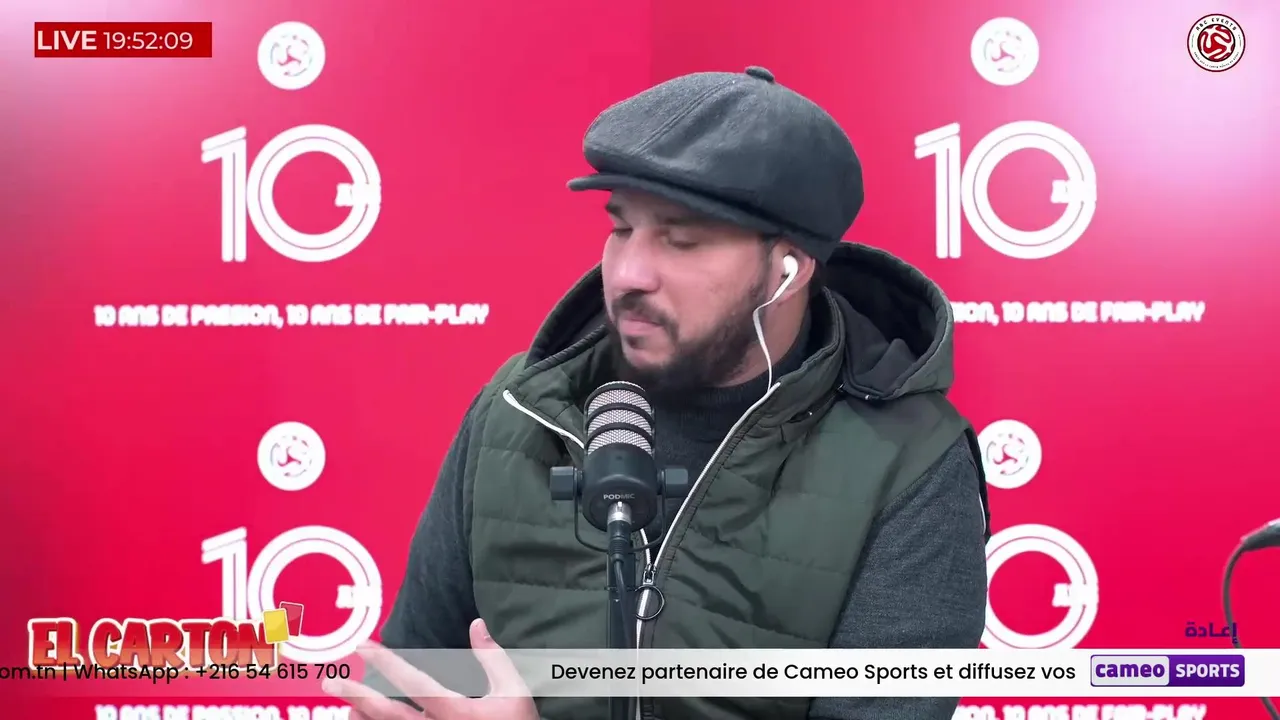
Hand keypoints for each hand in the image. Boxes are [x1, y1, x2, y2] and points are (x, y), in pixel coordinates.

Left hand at [323, 618, 537, 719]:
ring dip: (364, 717)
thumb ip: (492, 657)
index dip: (386, 663)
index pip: (413, 682)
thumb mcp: (514, 691)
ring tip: (344, 704)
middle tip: (331, 682)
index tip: (365, 646)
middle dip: (357, 695)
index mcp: (454, 711)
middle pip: (387, 713)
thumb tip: (477, 624)